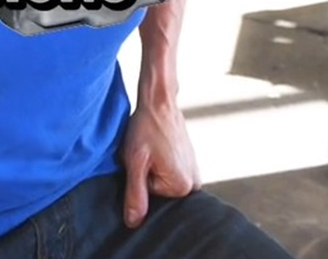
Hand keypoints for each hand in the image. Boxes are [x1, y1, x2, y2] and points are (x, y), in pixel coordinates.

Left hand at [121, 100, 199, 226]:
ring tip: (150, 150)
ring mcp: (194, 174)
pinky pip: (166, 173)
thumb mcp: (135, 162)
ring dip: (149, 168)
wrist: (159, 103)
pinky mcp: (189, 165)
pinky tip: (156, 148)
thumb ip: (135, 193)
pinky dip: (156, 163)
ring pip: (159, 181)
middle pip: (156, 191)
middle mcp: (194, 184)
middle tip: (144, 154)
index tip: (140, 160)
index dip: (137, 178)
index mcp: (182, 187)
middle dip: (145, 175)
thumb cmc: (145, 129)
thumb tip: (133, 223)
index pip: (148, 197)